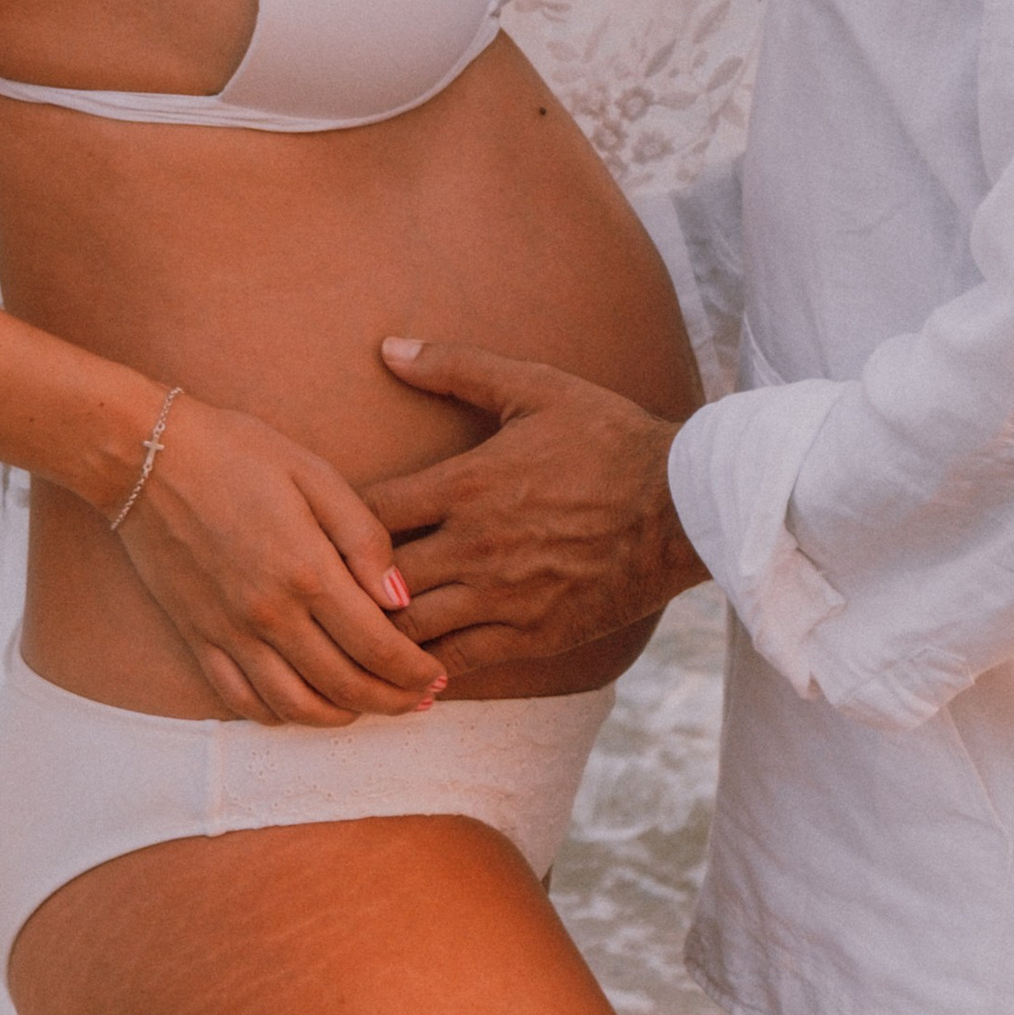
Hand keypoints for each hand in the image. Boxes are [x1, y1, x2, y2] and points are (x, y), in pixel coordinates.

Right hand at [116, 394, 450, 726]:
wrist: (146, 456)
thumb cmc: (237, 452)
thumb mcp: (315, 474)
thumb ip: (364, 538)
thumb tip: (401, 598)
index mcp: (308, 571)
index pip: (377, 646)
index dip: (413, 671)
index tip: (435, 676)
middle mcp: (270, 614)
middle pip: (344, 686)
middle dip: (390, 701)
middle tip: (417, 701)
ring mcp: (230, 633)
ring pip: (295, 706)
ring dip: (341, 717)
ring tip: (368, 707)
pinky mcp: (197, 637)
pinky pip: (241, 700)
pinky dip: (278, 716)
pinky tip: (303, 706)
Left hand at [361, 340, 708, 677]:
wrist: (684, 505)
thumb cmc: (609, 438)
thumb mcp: (535, 388)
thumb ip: (456, 368)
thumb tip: (387, 347)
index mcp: (466, 484)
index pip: (368, 512)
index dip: (338, 522)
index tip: (330, 526)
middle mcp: (475, 546)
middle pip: (377, 579)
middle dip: (348, 583)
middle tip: (330, 586)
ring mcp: (504, 596)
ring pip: (410, 628)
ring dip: (381, 628)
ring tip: (360, 628)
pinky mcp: (534, 634)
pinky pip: (459, 662)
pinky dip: (425, 667)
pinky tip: (409, 665)